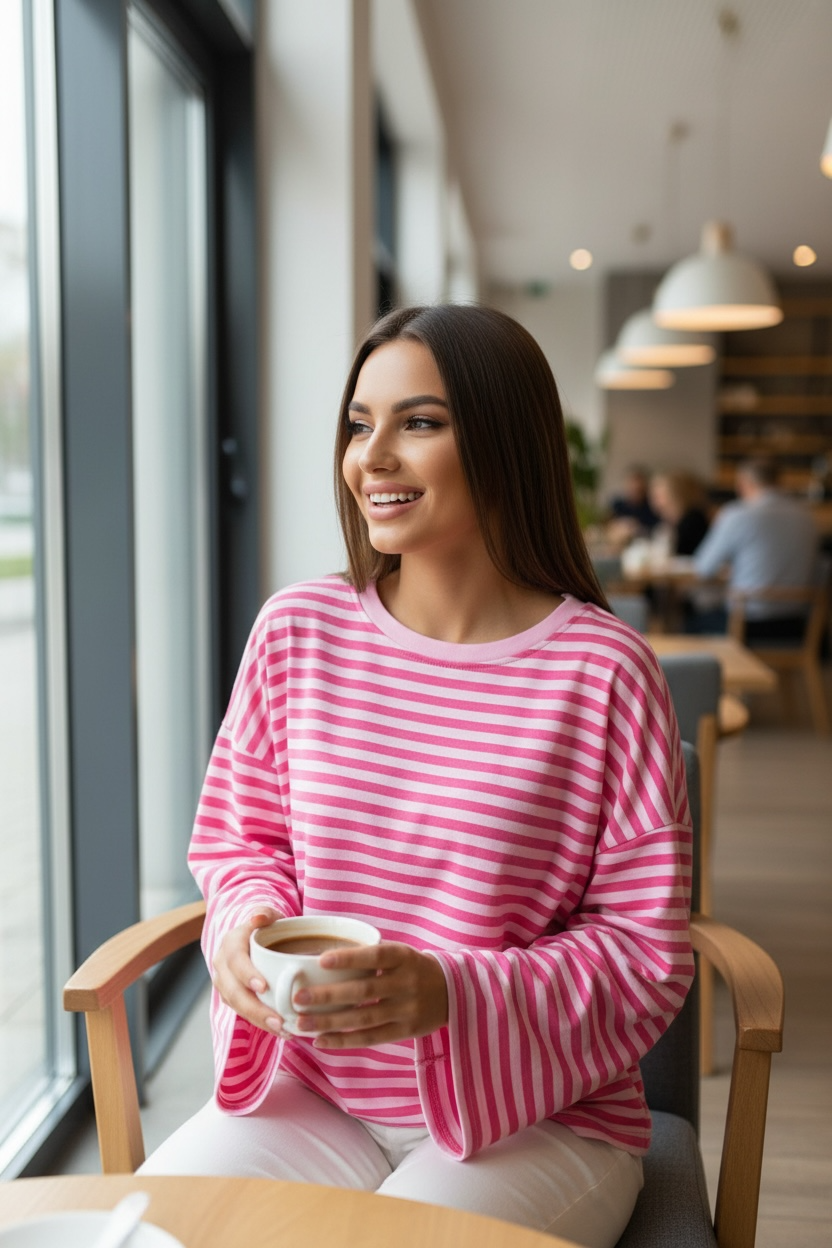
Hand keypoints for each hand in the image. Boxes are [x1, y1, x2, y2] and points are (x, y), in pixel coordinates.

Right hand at [212, 908, 285, 1035]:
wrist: (253, 937)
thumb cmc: (266, 926)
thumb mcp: (268, 914)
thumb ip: (265, 913)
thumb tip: (259, 917)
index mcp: (231, 942)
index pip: (235, 960)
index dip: (247, 974)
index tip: (264, 987)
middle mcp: (223, 964)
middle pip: (234, 990)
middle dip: (255, 1008)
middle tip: (279, 1020)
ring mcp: (225, 983)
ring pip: (237, 1006)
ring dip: (259, 1021)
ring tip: (284, 1030)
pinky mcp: (232, 997)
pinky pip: (244, 1013)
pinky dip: (261, 1023)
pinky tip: (282, 1030)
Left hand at [291, 942, 448, 1048]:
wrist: (452, 991)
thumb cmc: (412, 968)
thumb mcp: (400, 953)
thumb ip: (370, 955)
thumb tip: (322, 960)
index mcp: (403, 957)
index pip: (375, 956)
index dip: (349, 958)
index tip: (321, 960)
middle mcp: (407, 983)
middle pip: (364, 991)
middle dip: (329, 995)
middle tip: (299, 997)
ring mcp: (407, 1009)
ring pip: (364, 1018)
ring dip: (330, 1022)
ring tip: (302, 1023)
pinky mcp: (406, 1031)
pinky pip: (371, 1038)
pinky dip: (344, 1041)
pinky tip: (321, 1041)